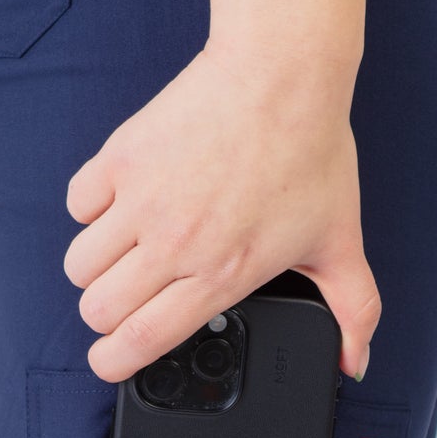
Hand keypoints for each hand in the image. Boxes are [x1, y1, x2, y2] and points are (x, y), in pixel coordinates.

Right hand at [63, 40, 379, 383]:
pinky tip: (121, 203)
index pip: (141, 340)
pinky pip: (79, 205)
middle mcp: (174, 245)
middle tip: (125, 301)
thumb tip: (358, 361)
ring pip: (80, 265)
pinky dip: (92, 209)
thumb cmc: (312, 152)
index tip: (111, 361)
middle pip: (99, 310)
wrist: (283, 74)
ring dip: (96, 267)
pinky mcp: (121, 159)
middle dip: (106, 316)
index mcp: (220, 274)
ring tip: (122, 253)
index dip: (114, 363)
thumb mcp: (341, 240)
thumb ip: (354, 308)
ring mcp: (142, 201)